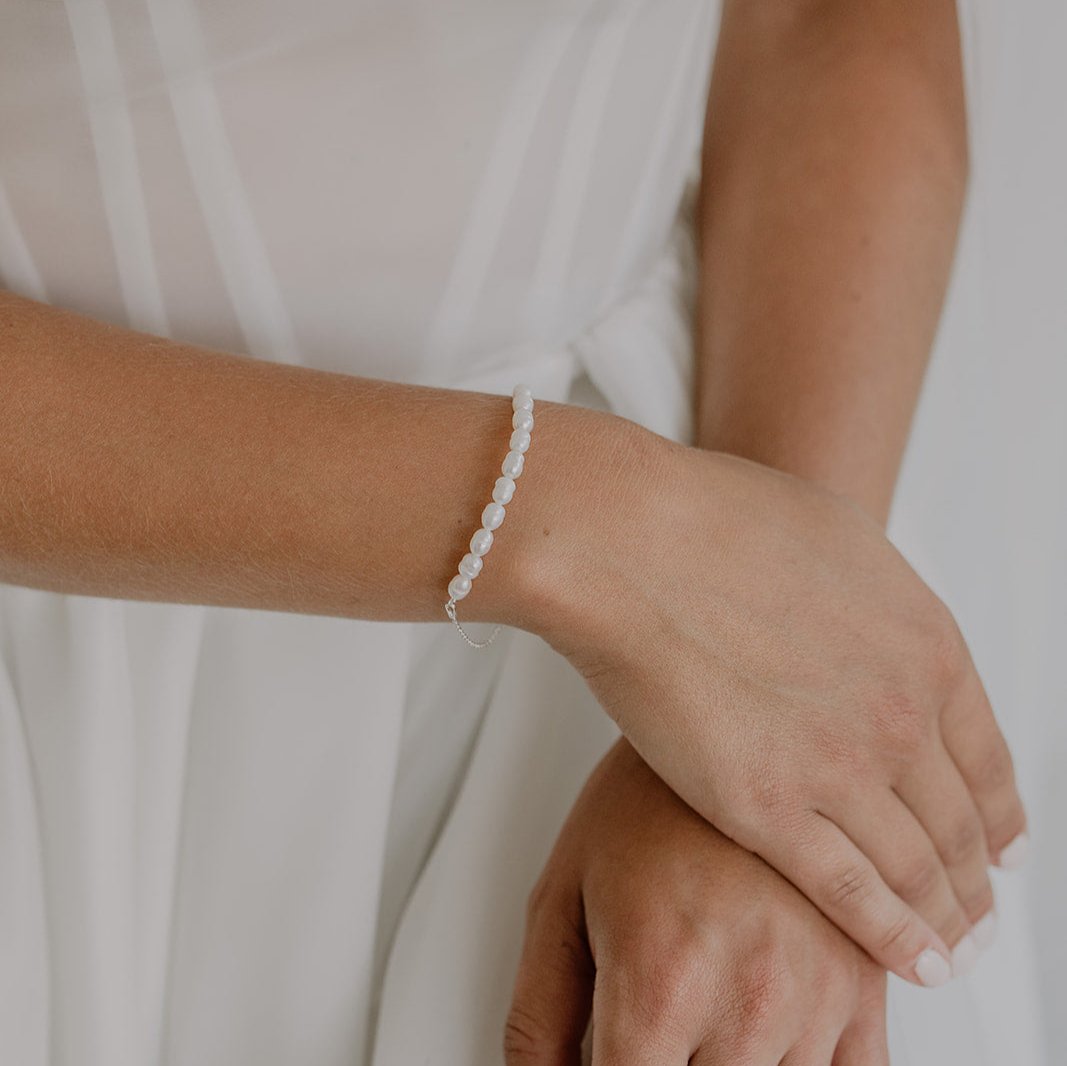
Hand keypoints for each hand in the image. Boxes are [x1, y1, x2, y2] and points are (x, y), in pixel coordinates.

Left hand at [505, 739, 888, 1063]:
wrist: (732, 722)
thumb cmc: (646, 803)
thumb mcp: (563, 898)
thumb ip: (540, 1013)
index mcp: (660, 981)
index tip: (614, 1053)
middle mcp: (747, 1000)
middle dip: (668, 1061)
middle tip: (657, 1022)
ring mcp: (817, 997)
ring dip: (729, 1062)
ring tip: (706, 1007)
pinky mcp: (867, 986)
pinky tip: (770, 1036)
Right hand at [515, 420, 1024, 984]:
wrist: (636, 544)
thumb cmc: (715, 525)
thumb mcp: (840, 541)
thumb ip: (877, 607)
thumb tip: (876, 634)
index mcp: (926, 645)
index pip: (987, 759)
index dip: (1001, 816)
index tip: (1004, 848)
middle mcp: (901, 716)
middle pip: (959, 826)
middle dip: (975, 881)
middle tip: (978, 913)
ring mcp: (839, 768)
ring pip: (918, 871)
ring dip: (946, 920)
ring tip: (951, 948)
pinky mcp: (767, 811)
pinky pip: (853, 897)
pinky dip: (893, 940)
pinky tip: (916, 963)